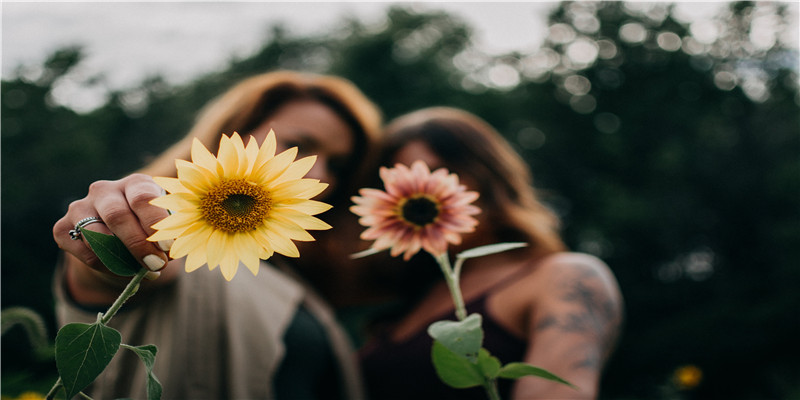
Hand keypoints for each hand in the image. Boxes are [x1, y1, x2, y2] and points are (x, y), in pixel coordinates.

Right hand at [53, 174, 173, 300]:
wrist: (119, 236)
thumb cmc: (151, 226)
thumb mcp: (165, 224)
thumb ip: (167, 234)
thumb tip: (167, 253)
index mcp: (135, 183)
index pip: (142, 197)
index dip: (155, 223)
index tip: (168, 247)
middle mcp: (104, 190)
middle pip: (117, 215)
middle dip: (138, 244)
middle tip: (156, 264)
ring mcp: (80, 207)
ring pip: (97, 236)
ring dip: (123, 259)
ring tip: (144, 271)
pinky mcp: (62, 228)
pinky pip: (86, 253)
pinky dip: (108, 267)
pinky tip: (125, 271)